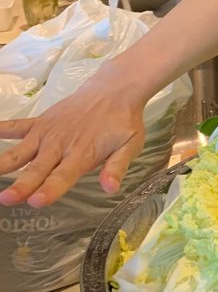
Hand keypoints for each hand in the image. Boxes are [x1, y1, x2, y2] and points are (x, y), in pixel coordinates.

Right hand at [0, 73, 148, 206]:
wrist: (114, 90)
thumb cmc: (123, 122)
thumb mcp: (130, 145)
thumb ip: (117, 166)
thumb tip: (111, 188)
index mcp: (83, 154)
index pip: (64, 176)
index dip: (51, 189)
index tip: (36, 201)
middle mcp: (61, 145)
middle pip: (39, 168)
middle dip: (23, 184)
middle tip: (7, 198)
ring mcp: (47, 133)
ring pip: (21, 151)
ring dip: (4, 164)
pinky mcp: (40, 122)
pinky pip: (15, 126)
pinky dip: (0, 130)